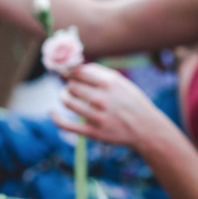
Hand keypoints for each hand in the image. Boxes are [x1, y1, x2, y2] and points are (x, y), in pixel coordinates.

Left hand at [50, 63, 170, 149]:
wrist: (146, 128)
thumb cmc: (131, 101)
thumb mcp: (121, 82)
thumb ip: (99, 73)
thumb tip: (74, 66)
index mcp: (109, 83)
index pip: (78, 71)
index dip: (70, 71)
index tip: (68, 73)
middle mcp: (102, 98)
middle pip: (72, 85)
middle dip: (69, 84)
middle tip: (72, 87)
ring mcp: (97, 116)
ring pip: (67, 100)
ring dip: (63, 96)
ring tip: (66, 95)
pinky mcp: (92, 132)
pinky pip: (66, 124)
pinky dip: (55, 117)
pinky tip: (52, 112)